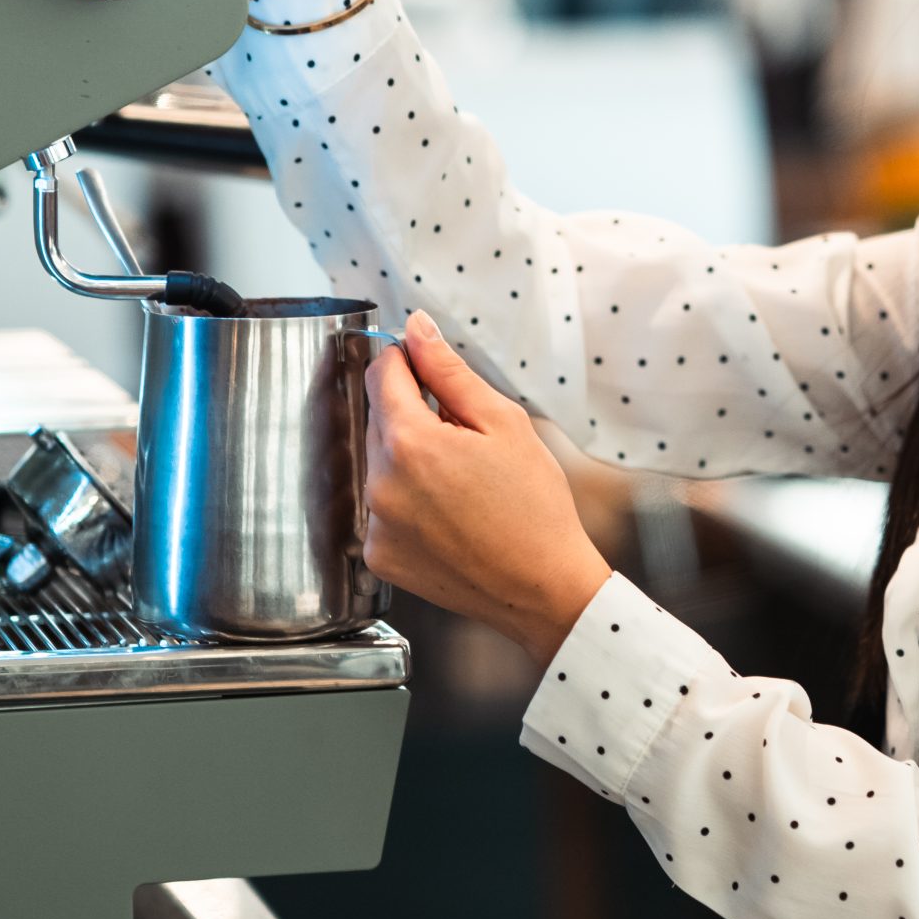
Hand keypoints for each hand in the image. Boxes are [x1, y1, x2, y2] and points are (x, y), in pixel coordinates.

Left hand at [364, 313, 612, 666]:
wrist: (543, 589)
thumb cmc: (535, 507)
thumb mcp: (503, 423)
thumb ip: (449, 372)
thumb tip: (416, 328)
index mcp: (409, 443)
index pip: (381, 374)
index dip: (406, 362)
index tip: (429, 370)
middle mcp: (379, 484)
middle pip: (379, 420)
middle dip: (415, 416)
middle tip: (467, 439)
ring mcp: (376, 526)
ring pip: (381, 465)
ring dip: (411, 460)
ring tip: (463, 484)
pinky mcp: (380, 557)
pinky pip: (383, 509)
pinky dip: (408, 503)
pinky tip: (450, 516)